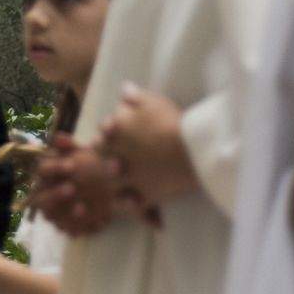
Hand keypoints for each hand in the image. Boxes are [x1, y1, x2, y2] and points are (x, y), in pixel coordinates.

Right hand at [29, 135, 127, 236]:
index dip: (55, 168)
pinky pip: (66, 229)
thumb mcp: (81, 152)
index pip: (43, 169)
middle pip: (41, 197)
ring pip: (50, 216)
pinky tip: (90, 225)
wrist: (99, 187)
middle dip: (55, 194)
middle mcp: (43, 194)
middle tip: (72, 189)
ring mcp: (52, 212)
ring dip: (63, 214)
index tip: (72, 165)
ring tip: (81, 209)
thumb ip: (70, 146)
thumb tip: (57, 137)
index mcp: (47, 174)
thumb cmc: (86, 165)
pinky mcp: (63, 225)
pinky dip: (76, 228)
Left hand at [98, 86, 195, 208]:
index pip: (103, 131)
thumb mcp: (153, 101)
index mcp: (117, 130)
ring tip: (120, 171)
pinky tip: (132, 200)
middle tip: (113, 147)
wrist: (191, 150)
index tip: (112, 130)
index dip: (107, 131)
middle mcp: (117, 155)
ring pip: (112, 180)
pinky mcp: (145, 195)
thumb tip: (125, 89)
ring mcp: (130, 177)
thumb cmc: (171, 122)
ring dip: (115, 175)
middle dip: (105, 152)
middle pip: (102, 155)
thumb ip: (135, 96)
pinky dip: (130, 203)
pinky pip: (131, 204)